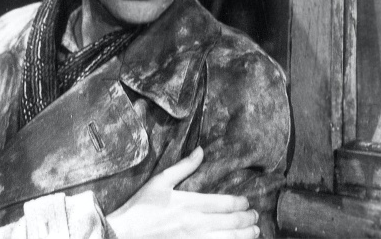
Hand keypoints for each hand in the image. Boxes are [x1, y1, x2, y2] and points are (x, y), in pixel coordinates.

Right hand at [106, 147, 258, 238]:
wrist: (125, 234)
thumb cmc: (140, 208)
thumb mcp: (159, 182)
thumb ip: (183, 167)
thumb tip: (200, 151)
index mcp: (190, 203)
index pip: (225, 203)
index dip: (240, 203)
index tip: (246, 202)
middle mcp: (196, 223)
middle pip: (232, 221)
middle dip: (248, 218)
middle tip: (255, 216)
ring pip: (230, 238)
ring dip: (246, 235)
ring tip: (254, 231)